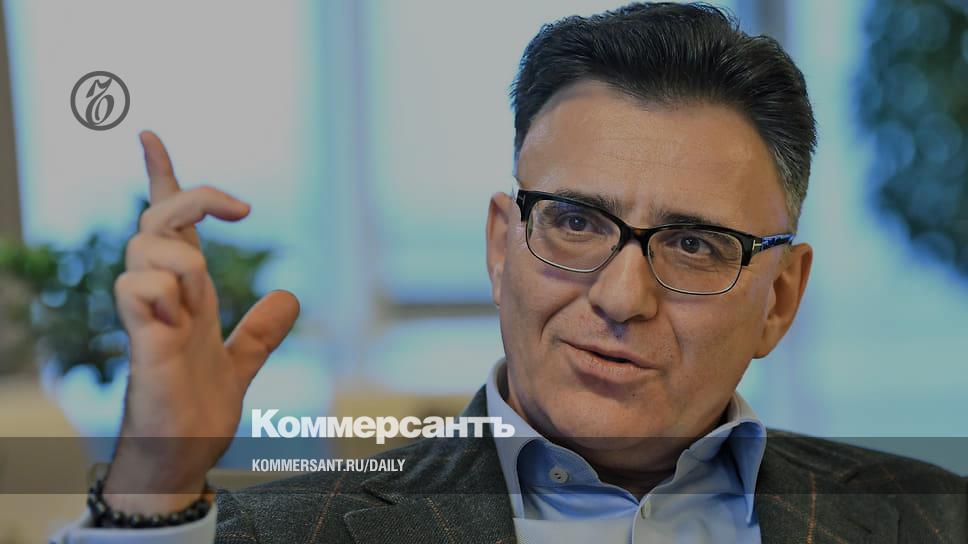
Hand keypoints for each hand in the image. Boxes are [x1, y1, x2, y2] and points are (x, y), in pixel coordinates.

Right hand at [103, 131, 299, 513]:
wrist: (184, 450)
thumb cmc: (199, 406)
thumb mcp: (241, 360)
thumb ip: (261, 330)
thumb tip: (288, 296)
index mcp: (187, 289)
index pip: (169, 221)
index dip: (162, 177)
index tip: (150, 136)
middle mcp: (163, 291)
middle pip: (159, 216)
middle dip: (195, 196)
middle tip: (243, 209)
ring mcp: (149, 311)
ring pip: (151, 245)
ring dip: (188, 265)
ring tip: (195, 310)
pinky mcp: (142, 336)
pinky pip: (138, 286)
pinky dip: (164, 295)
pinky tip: (175, 324)